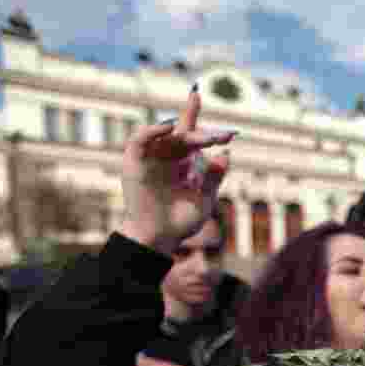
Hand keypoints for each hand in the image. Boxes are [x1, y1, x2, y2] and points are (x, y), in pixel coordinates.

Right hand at [118, 87, 235, 253]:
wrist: (159, 238)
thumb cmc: (181, 222)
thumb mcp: (204, 199)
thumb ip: (214, 177)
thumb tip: (227, 153)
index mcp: (185, 164)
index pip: (196, 140)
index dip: (210, 134)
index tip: (231, 135)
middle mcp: (168, 157)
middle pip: (184, 135)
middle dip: (203, 135)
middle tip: (218, 139)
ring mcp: (150, 158)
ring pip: (165, 134)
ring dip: (183, 130)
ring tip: (204, 138)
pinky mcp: (133, 162)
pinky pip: (139, 140)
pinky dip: (152, 130)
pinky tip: (169, 127)